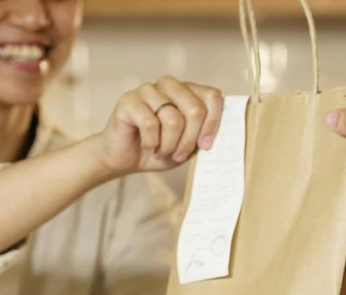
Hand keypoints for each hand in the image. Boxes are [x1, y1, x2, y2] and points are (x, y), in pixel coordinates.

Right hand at [92, 76, 223, 174]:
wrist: (124, 158)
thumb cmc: (158, 149)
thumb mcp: (188, 146)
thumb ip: (203, 135)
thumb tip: (221, 134)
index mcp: (187, 91)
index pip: (212, 96)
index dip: (213, 123)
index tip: (206, 146)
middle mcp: (169, 85)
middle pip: (195, 109)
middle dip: (189, 140)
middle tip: (179, 154)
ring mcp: (148, 89)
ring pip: (173, 120)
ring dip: (169, 145)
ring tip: (161, 151)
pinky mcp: (129, 100)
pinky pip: (150, 124)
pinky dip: (150, 143)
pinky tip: (146, 145)